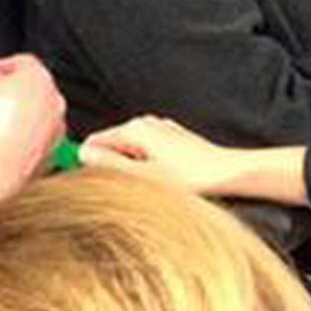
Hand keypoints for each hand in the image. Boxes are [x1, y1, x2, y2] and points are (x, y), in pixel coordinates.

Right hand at [0, 55, 65, 228]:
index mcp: (37, 81)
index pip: (23, 61)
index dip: (2, 65)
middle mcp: (54, 104)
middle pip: (34, 87)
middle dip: (12, 90)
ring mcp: (57, 129)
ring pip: (38, 113)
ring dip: (19, 114)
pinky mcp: (52, 151)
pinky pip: (38, 136)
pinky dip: (24, 136)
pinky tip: (2, 141)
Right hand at [81, 115, 238, 193]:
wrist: (227, 172)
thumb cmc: (191, 177)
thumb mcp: (143, 176)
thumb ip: (109, 164)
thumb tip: (83, 155)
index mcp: (134, 129)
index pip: (94, 142)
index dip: (89, 163)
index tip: (93, 183)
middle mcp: (145, 123)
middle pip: (111, 145)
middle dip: (112, 166)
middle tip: (127, 188)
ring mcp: (159, 128)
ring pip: (128, 149)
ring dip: (130, 167)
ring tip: (148, 184)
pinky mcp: (170, 137)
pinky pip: (145, 150)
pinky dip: (146, 163)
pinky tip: (161, 178)